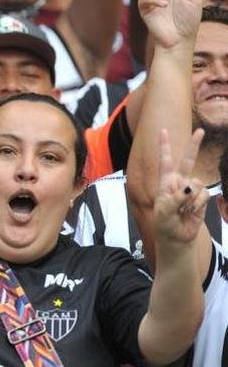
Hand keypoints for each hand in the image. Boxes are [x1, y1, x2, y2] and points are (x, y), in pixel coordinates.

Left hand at [154, 128, 209, 245]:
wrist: (176, 236)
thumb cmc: (165, 223)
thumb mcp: (164, 210)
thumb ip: (176, 198)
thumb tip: (189, 187)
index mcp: (165, 182)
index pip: (165, 161)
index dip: (165, 146)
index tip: (163, 130)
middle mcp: (179, 182)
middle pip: (187, 160)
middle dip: (194, 145)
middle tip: (200, 131)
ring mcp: (191, 189)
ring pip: (197, 184)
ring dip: (191, 199)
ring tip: (182, 210)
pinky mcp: (201, 197)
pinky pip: (204, 194)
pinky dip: (198, 204)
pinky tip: (191, 211)